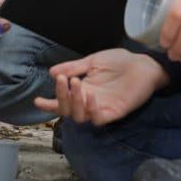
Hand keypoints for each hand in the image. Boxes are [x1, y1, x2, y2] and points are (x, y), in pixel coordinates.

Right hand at [34, 49, 168, 124]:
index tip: (37, 101)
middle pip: (68, 111)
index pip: (63, 102)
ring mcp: (102, 108)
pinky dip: (91, 110)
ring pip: (81, 117)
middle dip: (61, 98)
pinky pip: (99, 118)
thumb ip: (74, 67)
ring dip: (74, 102)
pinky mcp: (115, 112)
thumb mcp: (93, 61)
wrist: (143, 63)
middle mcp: (90, 102)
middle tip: (64, 80)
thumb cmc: (120, 62)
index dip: (50, 104)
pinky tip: (91, 96)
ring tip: (76, 84)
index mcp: (83, 90)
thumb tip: (52, 72)